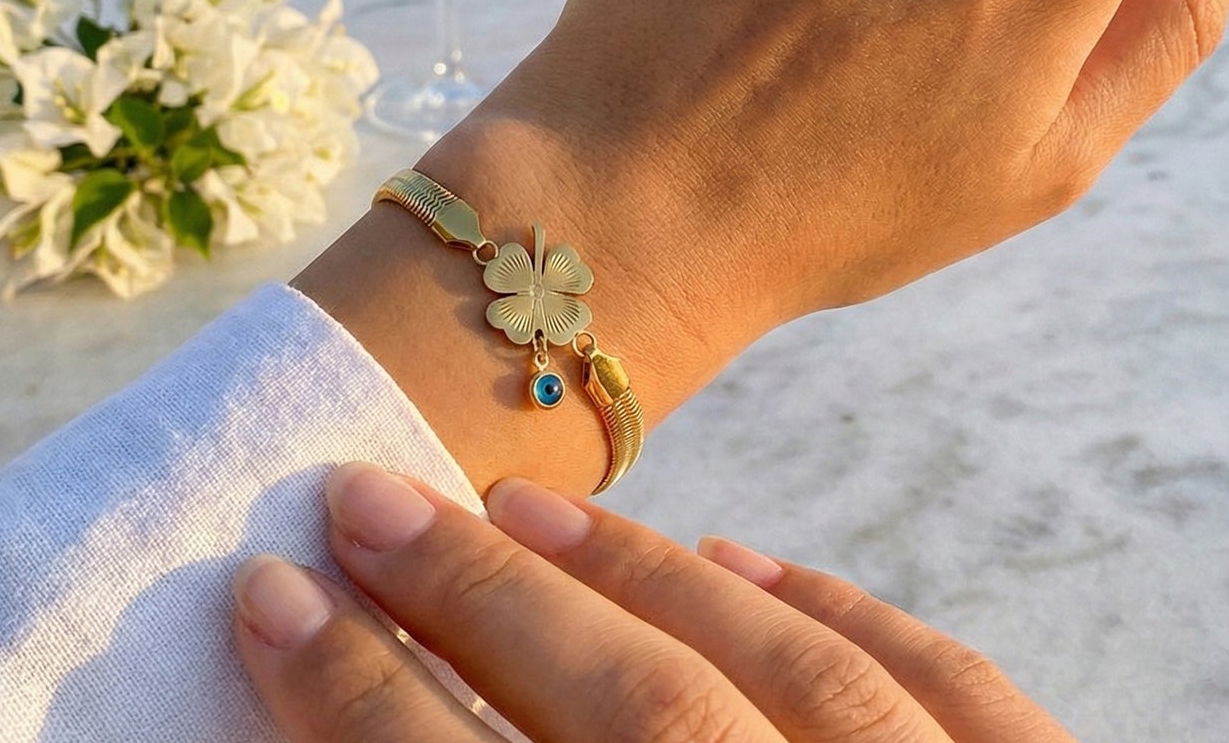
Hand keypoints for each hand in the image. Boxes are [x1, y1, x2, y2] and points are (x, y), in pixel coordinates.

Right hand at [235, 463, 1074, 741]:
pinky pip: (960, 699)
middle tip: (366, 506)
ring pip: (801, 680)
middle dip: (483, 604)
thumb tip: (377, 696)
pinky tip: (746, 554)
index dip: (361, 708)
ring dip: (644, 580)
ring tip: (524, 509)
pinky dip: (841, 613)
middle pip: (644, 723)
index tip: (268, 603)